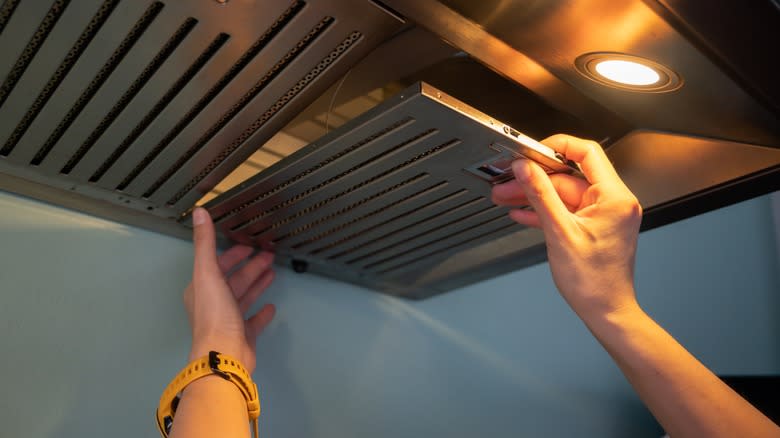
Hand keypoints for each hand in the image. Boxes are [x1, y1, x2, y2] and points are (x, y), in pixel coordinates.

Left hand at [183, 207, 275, 372]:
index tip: (248, 245)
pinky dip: (262, 312)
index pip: (218, 265)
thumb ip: (205, 243)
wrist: (225, 354)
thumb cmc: (215, 315)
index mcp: (202, 289)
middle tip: (268, 255)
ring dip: (257, 284)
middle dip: (250, 266)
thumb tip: (199, 213)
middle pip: (234, 280)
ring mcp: (228, 321)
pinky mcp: (243, 335)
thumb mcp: (208, 273)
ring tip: (272, 272)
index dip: (233, 254)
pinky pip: (254, 321)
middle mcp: (213, 304)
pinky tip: (271, 307)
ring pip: (244, 297)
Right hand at [491, 134, 642, 321]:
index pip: (586, 154)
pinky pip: (565, 211)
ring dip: (534, 196)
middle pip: (568, 177)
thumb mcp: (559, 232)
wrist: (605, 311)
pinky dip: (544, 211)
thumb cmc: (594, 282)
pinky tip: (522, 213)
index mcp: (614, 197)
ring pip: (562, 195)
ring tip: (507, 197)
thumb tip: (526, 169)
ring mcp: (603, 215)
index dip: (556, 147)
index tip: (532, 151)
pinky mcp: (593, 227)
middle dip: (535, 179)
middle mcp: (613, 202)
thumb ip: (540, 195)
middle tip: (509, 180)